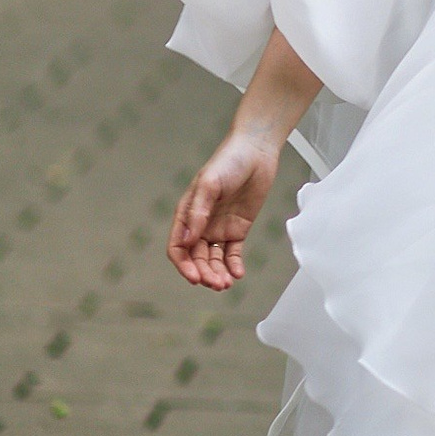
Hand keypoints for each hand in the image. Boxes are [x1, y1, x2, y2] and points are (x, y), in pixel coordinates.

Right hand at [169, 132, 277, 291]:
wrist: (256, 152)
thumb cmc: (228, 162)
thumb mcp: (209, 184)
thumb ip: (198, 212)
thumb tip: (188, 240)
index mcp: (187, 215)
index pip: (178, 248)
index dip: (184, 265)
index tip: (194, 277)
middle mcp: (200, 225)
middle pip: (196, 258)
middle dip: (204, 273)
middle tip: (216, 284)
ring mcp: (218, 228)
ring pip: (214, 259)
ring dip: (218, 273)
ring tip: (227, 283)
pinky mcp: (238, 229)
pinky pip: (233, 253)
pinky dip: (233, 265)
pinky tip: (238, 274)